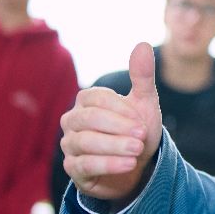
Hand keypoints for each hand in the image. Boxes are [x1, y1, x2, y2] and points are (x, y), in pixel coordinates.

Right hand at [61, 42, 160, 200]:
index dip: (121, 109)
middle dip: (118, 128)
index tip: (143, 120)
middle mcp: (73, 120)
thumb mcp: (144, 103)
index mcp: (87, 100)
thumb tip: (142, 44)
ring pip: (86, 142)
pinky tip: (129, 164)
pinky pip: (85, 165)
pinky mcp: (73, 169)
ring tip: (137, 150)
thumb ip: (142, 76)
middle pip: (89, 119)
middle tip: (142, 135)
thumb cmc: (136, 130)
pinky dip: (109, 164)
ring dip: (115, 147)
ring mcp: (70, 144)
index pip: (97, 99)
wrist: (137, 165)